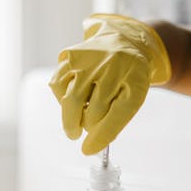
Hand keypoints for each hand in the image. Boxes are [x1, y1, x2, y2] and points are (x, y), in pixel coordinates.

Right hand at [49, 14, 170, 154]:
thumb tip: (89, 149)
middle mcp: (111, 66)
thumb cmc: (128, 76)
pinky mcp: (69, 55)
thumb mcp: (133, 97)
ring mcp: (88, 59)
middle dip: (83, 126)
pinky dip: (62, 97)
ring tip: (81, 110)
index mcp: (133, 78)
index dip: (101, 136)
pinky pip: (57, 85)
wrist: (125, 41)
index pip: (117, 114)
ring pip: (69, 99)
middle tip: (79, 132)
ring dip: (72, 113)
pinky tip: (74, 94)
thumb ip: (114, 123)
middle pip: (89, 110)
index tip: (88, 149)